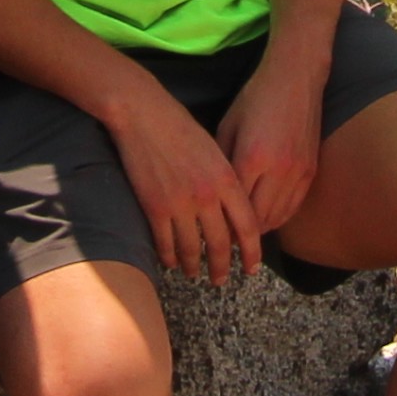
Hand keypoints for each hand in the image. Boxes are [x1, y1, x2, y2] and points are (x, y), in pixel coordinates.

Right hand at [101, 83, 261, 286]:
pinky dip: (169, 257)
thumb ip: (227, 181)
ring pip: (192, 249)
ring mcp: (179, 204)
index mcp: (227, 179)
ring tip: (194, 274)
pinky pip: (165, 243)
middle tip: (221, 280)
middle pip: (221, 244)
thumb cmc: (180, 126)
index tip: (252, 267)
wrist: (144, 114)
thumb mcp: (215, 149)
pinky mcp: (154, 207)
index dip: (252, 251)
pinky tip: (171, 262)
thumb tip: (233, 212)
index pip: (247, 226)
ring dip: (193, 266)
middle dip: (222, 267)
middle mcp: (207, 196)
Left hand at [218, 53, 327, 241]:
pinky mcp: (310, 171)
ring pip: (276, 217)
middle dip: (240, 233)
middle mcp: (277, 170)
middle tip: (225, 238)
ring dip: (259, 229)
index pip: (234, 206)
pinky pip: (293, 207)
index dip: (222, 222)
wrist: (296, 78)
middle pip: (256, 219)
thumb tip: (213, 192)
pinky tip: (266, 219)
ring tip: (244, 233)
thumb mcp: (228, 125)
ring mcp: (298, 172)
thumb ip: (221, 160)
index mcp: (251, 158)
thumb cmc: (255, 97)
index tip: (210, 230)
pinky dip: (278, 218)